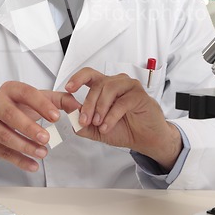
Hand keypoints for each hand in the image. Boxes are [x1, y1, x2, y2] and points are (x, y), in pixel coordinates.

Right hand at [0, 81, 80, 171]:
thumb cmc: (18, 105)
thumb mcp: (38, 98)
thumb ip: (60, 100)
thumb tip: (77, 107)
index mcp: (11, 89)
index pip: (26, 93)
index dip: (41, 105)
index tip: (56, 117)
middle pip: (10, 115)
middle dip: (30, 128)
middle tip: (47, 138)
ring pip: (5, 135)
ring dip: (25, 146)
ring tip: (43, 153)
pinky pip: (2, 152)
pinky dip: (19, 160)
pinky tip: (33, 164)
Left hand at [65, 68, 181, 170]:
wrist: (145, 139)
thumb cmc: (124, 129)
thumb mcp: (97, 130)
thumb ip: (82, 124)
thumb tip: (70, 116)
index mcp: (105, 86)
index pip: (89, 75)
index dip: (77, 78)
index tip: (69, 88)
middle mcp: (116, 83)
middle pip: (97, 84)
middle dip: (88, 104)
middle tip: (84, 120)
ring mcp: (129, 87)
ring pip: (109, 89)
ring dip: (100, 108)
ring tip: (98, 123)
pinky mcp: (139, 95)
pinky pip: (122, 102)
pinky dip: (112, 116)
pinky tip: (107, 126)